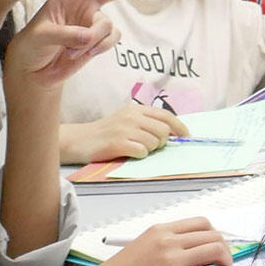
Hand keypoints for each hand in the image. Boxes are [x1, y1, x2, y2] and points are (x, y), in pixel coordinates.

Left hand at [7, 0, 168, 89]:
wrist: (37, 69)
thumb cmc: (33, 45)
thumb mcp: (42, 35)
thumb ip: (66, 33)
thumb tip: (90, 36)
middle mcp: (86, 2)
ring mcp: (96, 21)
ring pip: (108, 25)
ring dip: (91, 40)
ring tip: (73, 49)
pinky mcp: (102, 39)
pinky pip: (112, 39)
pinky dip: (98, 48)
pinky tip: (82, 54)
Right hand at [64, 105, 187, 163]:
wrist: (78, 140)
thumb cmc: (106, 133)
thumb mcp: (127, 121)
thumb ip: (147, 123)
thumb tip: (174, 133)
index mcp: (136, 109)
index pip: (166, 116)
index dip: (180, 127)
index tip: (186, 137)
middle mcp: (131, 116)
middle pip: (163, 131)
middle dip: (162, 142)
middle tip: (151, 146)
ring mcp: (124, 129)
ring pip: (154, 142)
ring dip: (149, 150)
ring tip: (135, 148)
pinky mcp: (117, 143)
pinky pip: (141, 151)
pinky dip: (139, 155)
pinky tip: (129, 153)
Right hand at [76, 218, 233, 265]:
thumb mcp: (141, 246)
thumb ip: (165, 243)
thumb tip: (192, 247)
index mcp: (159, 230)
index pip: (201, 223)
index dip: (216, 234)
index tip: (217, 245)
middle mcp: (167, 241)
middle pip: (213, 236)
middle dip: (225, 248)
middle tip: (225, 260)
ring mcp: (171, 261)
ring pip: (215, 251)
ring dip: (227, 260)